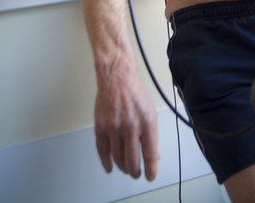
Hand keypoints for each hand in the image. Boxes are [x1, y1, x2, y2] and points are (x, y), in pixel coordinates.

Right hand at [93, 65, 158, 180]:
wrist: (117, 79)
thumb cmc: (135, 94)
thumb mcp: (150, 113)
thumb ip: (151, 134)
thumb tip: (154, 153)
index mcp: (147, 122)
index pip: (149, 153)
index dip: (151, 168)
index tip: (150, 176)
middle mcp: (130, 126)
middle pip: (132, 160)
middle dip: (135, 171)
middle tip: (137, 174)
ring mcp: (114, 127)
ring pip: (117, 158)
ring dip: (123, 167)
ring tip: (127, 169)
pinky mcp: (101, 127)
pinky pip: (102, 150)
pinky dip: (106, 162)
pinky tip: (110, 167)